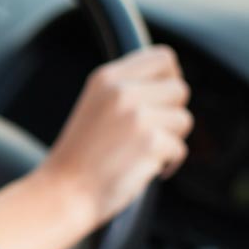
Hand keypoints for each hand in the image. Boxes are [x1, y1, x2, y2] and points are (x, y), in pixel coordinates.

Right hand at [38, 45, 192, 225]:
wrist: (63, 190)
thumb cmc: (80, 155)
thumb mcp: (96, 106)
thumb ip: (128, 89)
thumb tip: (172, 83)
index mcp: (106, 77)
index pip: (163, 57)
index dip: (170, 77)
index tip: (161, 99)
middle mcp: (121, 91)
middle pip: (179, 88)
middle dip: (171, 112)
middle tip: (148, 131)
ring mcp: (136, 115)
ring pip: (184, 119)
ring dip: (170, 139)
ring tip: (140, 150)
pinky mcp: (150, 142)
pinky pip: (180, 149)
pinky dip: (168, 164)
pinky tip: (142, 169)